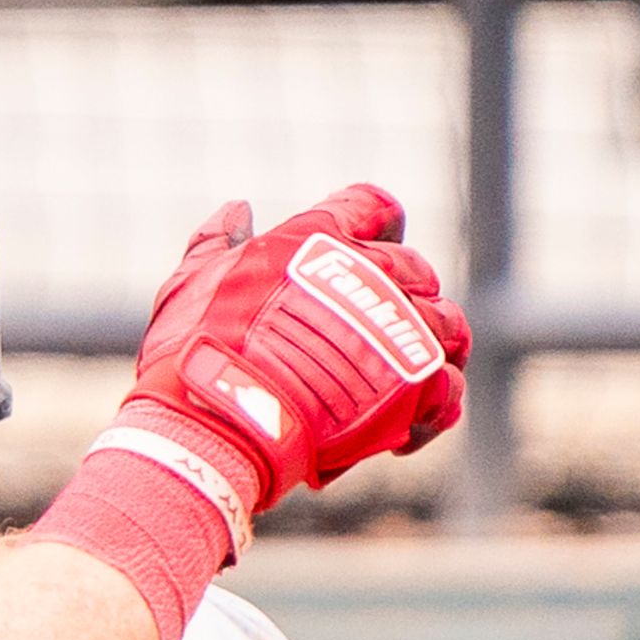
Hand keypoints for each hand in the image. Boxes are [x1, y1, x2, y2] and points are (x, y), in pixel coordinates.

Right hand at [122, 185, 470, 516]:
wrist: (219, 419)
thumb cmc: (193, 354)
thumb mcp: (190, 286)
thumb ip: (216, 244)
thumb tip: (237, 210)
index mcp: (318, 239)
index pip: (372, 208)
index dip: (377, 226)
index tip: (367, 250)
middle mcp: (369, 272)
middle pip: (416, 269)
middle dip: (401, 298)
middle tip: (367, 340)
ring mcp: (400, 325)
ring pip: (448, 326)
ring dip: (430, 352)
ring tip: (398, 384)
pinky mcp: (416, 380)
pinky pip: (449, 388)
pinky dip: (434, 409)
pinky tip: (402, 431)